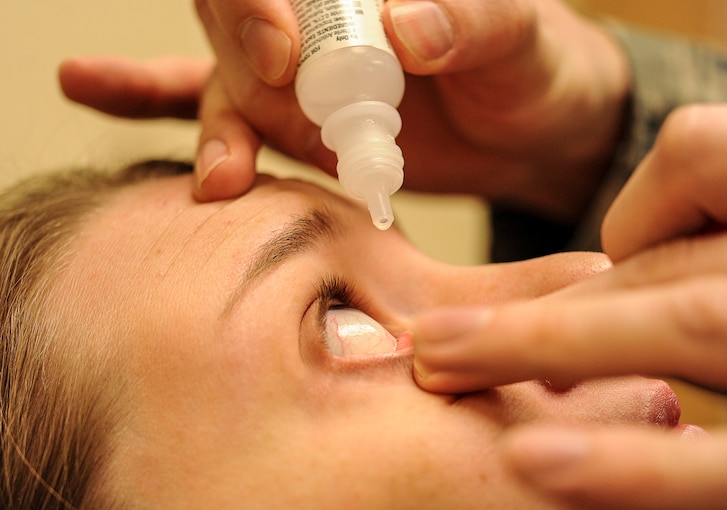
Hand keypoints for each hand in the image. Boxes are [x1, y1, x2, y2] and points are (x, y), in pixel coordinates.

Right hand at [59, 0, 629, 217]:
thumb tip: (409, 27)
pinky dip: (165, 114)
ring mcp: (295, 71)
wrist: (530, 130)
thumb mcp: (518, 36)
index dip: (268, 1)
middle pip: (241, 10)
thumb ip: (471, 20)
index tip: (290, 49)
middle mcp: (317, 14)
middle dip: (243, 41)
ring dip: (210, 120)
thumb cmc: (530, 67)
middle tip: (276, 78)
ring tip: (218, 170)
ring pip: (224, 76)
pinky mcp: (292, 123)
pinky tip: (92, 95)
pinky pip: (222, 114)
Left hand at [412, 104, 726, 509]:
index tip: (595, 275)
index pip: (708, 154)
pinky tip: (546, 472)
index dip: (630, 213)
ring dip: (563, 360)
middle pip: (681, 261)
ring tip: (447, 382)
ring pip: (713, 333)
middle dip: (542, 313)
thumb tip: (622, 249)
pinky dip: (655, 468)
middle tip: (433, 347)